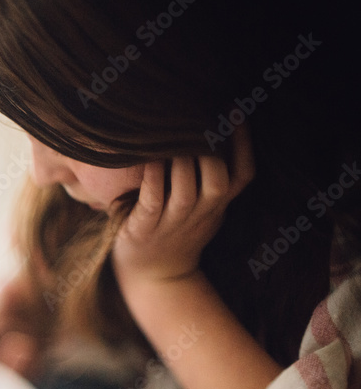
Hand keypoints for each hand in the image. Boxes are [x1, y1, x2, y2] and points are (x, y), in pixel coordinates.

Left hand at [111, 125, 253, 287]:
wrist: (153, 277)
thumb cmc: (175, 231)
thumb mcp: (204, 209)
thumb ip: (212, 180)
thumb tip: (215, 134)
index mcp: (216, 206)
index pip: (243, 175)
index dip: (243, 144)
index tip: (234, 111)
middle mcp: (199, 215)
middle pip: (219, 182)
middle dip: (211, 151)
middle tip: (197, 121)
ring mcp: (172, 224)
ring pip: (187, 190)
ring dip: (181, 162)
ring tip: (171, 136)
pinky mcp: (144, 230)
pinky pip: (153, 201)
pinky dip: (153, 179)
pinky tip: (148, 159)